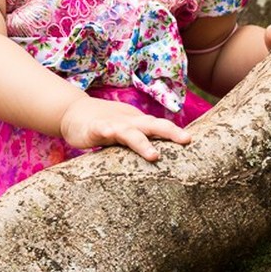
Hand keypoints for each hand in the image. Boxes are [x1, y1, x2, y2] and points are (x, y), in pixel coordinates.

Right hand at [59, 96, 190, 161]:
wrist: (74, 111)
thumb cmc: (105, 124)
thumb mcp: (127, 131)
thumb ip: (144, 140)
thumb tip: (167, 159)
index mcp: (140, 123)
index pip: (162, 127)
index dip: (178, 133)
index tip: (196, 144)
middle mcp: (130, 122)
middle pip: (154, 125)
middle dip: (171, 132)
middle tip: (187, 140)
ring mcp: (113, 124)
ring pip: (131, 132)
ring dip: (143, 142)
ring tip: (154, 155)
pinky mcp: (95, 128)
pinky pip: (102, 130)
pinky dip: (107, 131)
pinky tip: (109, 134)